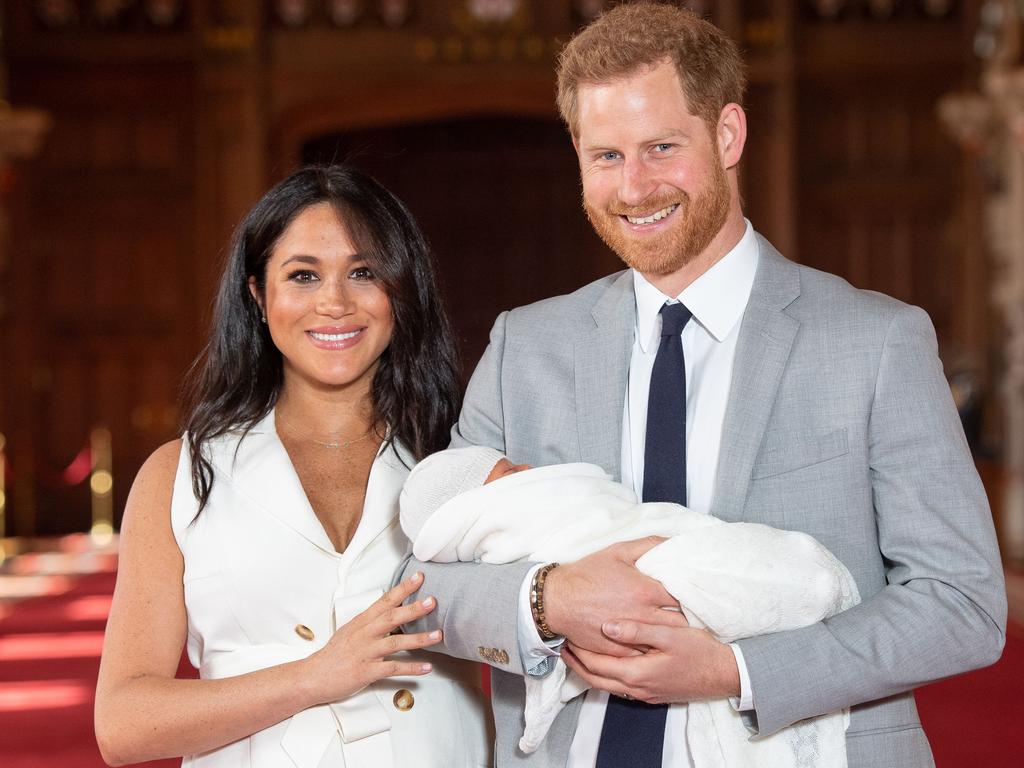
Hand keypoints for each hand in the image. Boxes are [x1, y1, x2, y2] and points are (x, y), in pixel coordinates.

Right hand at [304, 571, 440, 703]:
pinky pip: (393, 668)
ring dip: (419, 639)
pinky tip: (427, 667)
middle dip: (413, 609)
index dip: (402, 589)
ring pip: (396, 642)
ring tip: (438, 635)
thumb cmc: (333, 654)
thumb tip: (388, 611)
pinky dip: (411, 668)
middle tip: (432, 601)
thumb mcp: (350, 631)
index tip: (419, 578)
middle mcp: (365, 634)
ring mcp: (366, 653)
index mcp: (361, 622)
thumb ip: (369, 621)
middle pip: (392, 618)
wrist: (313, 676)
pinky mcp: (367, 671)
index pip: (384, 601)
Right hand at [543, 537, 687, 655]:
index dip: (695, 596)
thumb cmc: (588, 574)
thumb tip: (674, 542)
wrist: (557, 600)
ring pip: (666, 641)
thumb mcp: (618, 551)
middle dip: (691, 619)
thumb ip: (649, 545)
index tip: (701, 595)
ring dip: (676, 637)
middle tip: (698, 615)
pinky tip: (661, 645)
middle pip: (681, 623)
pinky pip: (647, 654)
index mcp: (646, 591)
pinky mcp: (621, 651)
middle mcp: (643, 616)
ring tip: (686, 632)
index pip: (685, 597)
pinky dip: (656, 650)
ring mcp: (632, 636)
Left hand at [562, 620, 739, 704]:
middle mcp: (637, 688)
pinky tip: (606, 662)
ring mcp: (644, 694)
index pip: (595, 664)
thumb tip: (607, 627)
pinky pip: (619, 687)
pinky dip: (606, 675)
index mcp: (637, 673)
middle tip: (563, 645)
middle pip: (595, 679)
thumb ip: (638, 630)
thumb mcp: (670, 635)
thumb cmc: (700, 651)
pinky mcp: (652, 694)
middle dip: (576, 663)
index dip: (578, 651)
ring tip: (578, 652)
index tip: (566, 635)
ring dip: (589, 670)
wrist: (724, 675)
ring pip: (606, 685)